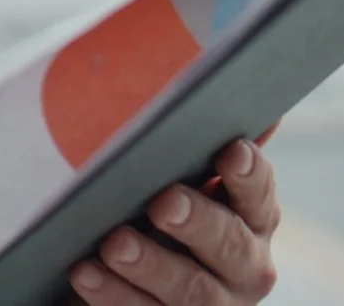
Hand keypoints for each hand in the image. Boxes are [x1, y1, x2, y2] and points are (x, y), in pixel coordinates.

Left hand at [68, 135, 282, 305]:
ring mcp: (214, 303)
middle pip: (228, 243)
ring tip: (112, 243)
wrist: (120, 271)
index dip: (248, 172)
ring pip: (191, 291)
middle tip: (163, 201)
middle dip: (197, 221)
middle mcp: (245, 263)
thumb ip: (189, 133)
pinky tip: (84, 274)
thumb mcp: (171, 168)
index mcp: (252, 214)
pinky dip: (114, 297)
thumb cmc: (148, 200)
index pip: (259, 190)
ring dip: (151, 265)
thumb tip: (204, 61)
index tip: (228, 149)